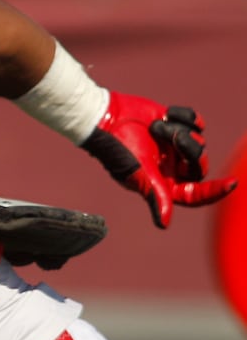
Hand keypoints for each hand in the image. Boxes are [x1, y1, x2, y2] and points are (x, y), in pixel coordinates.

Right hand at [80, 92, 236, 227]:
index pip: (195, 195)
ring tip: (156, 126)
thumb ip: (155, 196)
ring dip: (180, 131)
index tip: (232, 183)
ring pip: (199, 140)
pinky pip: (196, 121)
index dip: (215, 191)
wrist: (108, 117)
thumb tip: (164, 224)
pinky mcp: (176, 124)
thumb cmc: (118, 150)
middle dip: (193, 151)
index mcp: (163, 184)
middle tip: (176, 138)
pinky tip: (164, 115)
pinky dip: (183, 116)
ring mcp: (175, 146)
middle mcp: (171, 167)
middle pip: (201, 166)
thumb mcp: (138, 175)